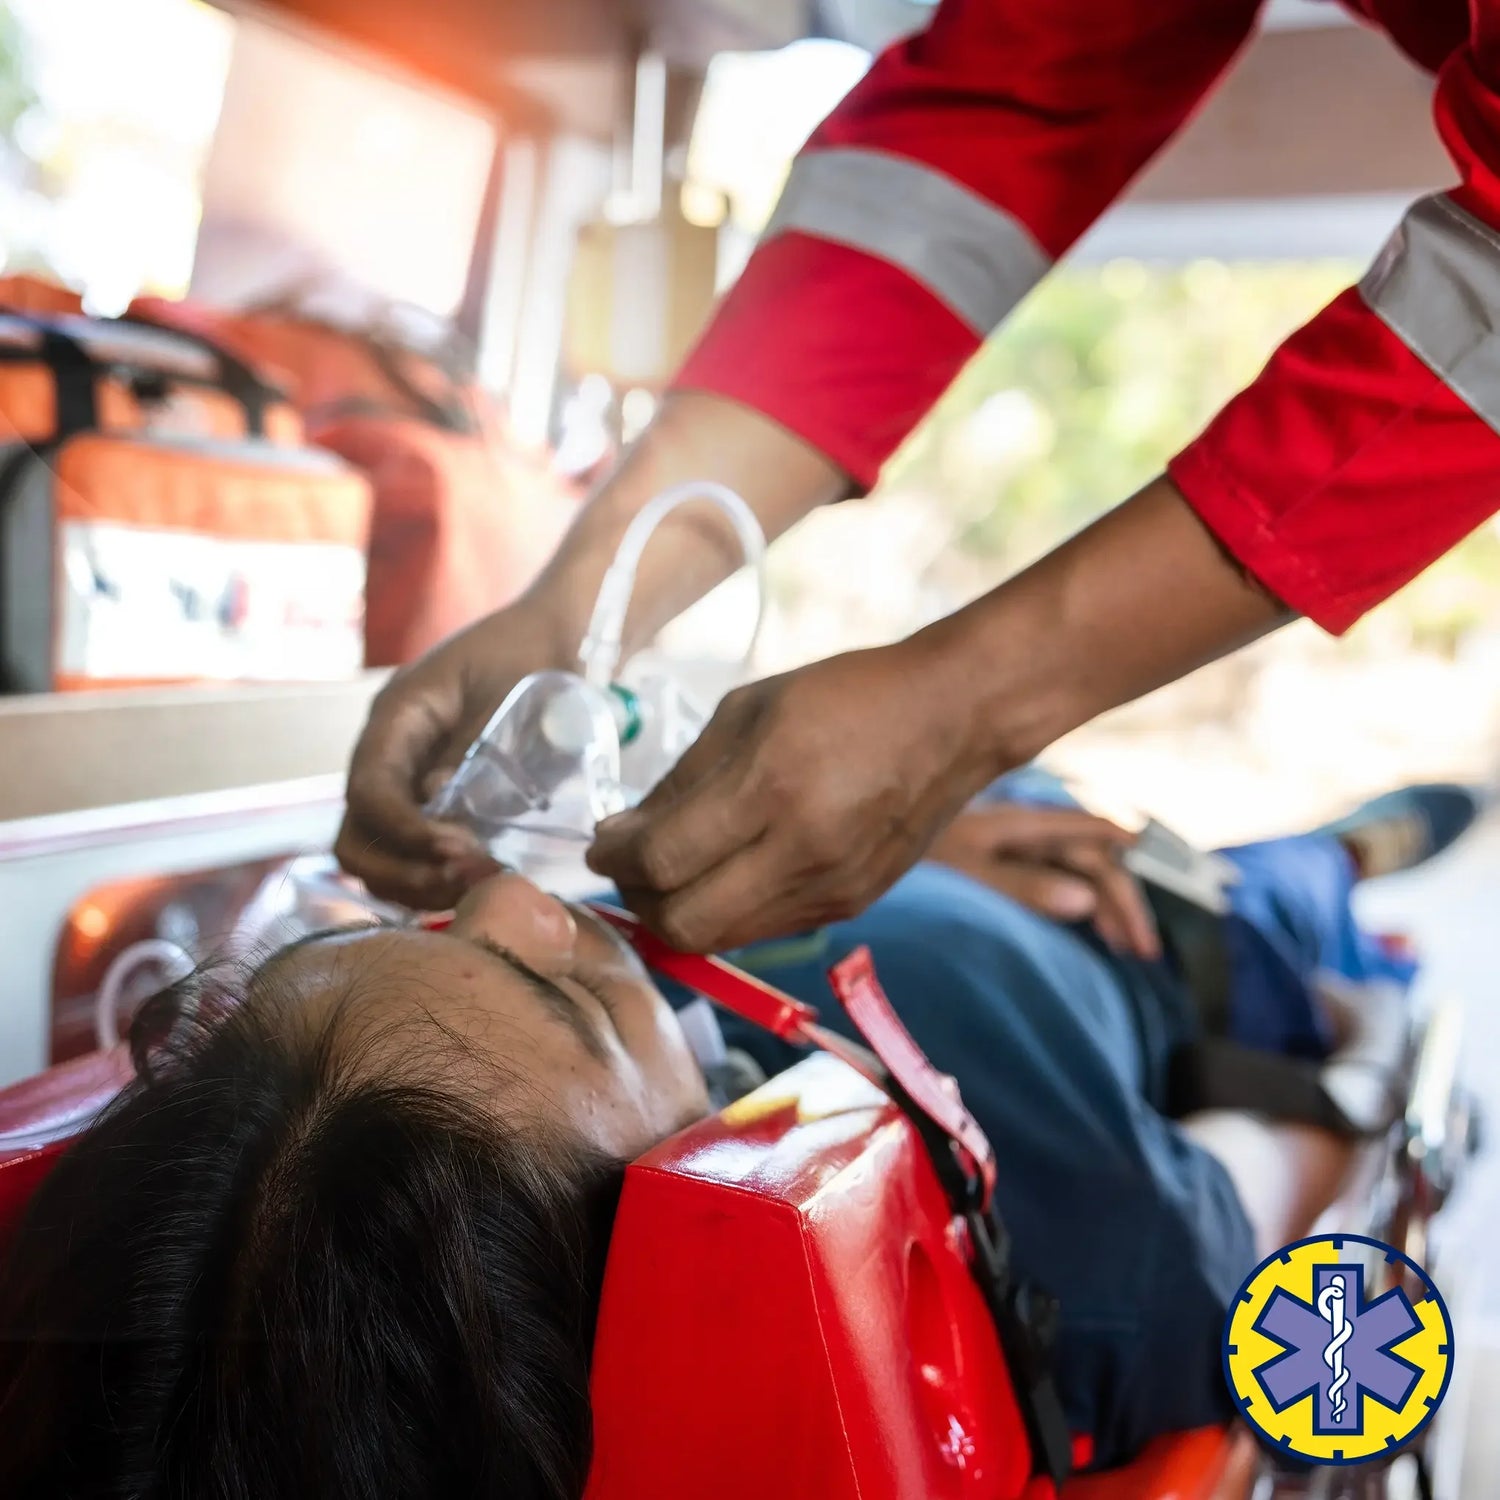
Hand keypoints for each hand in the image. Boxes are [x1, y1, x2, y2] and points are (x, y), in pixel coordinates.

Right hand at [337, 602, 571, 908]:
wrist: (550, 637)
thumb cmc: (531, 654)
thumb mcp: (508, 692)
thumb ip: (472, 745)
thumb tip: (437, 802)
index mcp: (396, 717)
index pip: (370, 790)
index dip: (403, 832)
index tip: (457, 852)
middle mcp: (386, 753)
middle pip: (357, 834)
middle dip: (403, 871)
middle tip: (468, 881)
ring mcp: (403, 778)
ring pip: (375, 853)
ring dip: (416, 883)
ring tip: (476, 886)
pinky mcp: (427, 799)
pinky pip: (406, 851)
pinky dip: (429, 876)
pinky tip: (476, 880)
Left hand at [585, 636, 999, 950]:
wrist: (954, 718)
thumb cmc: (846, 696)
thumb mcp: (749, 709)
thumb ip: (682, 779)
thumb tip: (623, 835)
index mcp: (772, 786)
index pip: (662, 860)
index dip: (613, 860)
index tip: (601, 844)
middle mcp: (801, 850)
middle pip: (683, 923)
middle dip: (637, 901)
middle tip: (628, 868)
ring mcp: (829, 888)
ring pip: (720, 938)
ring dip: (678, 914)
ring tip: (670, 873)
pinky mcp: (850, 906)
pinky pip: (763, 929)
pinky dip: (727, 911)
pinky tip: (724, 873)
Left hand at [925, 802, 1159, 958]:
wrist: (867, 832)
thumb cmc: (914, 848)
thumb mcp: (968, 867)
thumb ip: (1023, 885)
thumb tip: (1086, 903)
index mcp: (1019, 823)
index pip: (1084, 834)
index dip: (1119, 847)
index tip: (1152, 870)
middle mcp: (1020, 828)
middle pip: (1086, 858)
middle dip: (1121, 899)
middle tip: (1145, 949)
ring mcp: (1007, 843)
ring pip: (1072, 869)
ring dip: (1103, 904)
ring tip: (1129, 947)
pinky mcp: (993, 858)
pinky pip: (1049, 876)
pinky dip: (1075, 900)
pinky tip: (1086, 923)